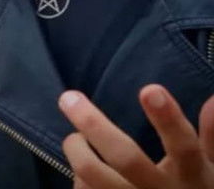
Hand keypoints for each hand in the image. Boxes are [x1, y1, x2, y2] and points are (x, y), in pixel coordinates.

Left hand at [58, 85, 213, 187]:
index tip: (149, 89)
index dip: (168, 120)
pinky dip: (79, 180)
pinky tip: (82, 171)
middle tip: (68, 97)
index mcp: (192, 178)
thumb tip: (213, 100)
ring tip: (73, 138)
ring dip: (77, 150)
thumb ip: (212, 137)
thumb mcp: (212, 169)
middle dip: (95, 125)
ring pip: (95, 177)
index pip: (184, 148)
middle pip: (126, 158)